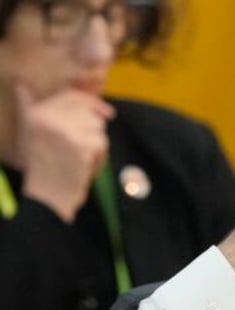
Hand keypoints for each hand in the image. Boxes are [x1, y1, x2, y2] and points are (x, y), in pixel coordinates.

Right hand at [15, 83, 113, 222]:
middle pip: (90, 114)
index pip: (72, 96)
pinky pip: (102, 143)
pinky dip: (100, 157)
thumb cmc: (42, 166)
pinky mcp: (82, 147)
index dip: (93, 103)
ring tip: (79, 159)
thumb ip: (29, 105)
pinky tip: (85, 167)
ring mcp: (67, 132)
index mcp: (37, 113)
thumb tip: (20, 83)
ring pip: (98, 129)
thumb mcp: (30, 131)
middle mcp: (50, 119)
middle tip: (80, 151)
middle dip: (93, 132)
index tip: (108, 113)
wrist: (48, 196)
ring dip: (96, 145)